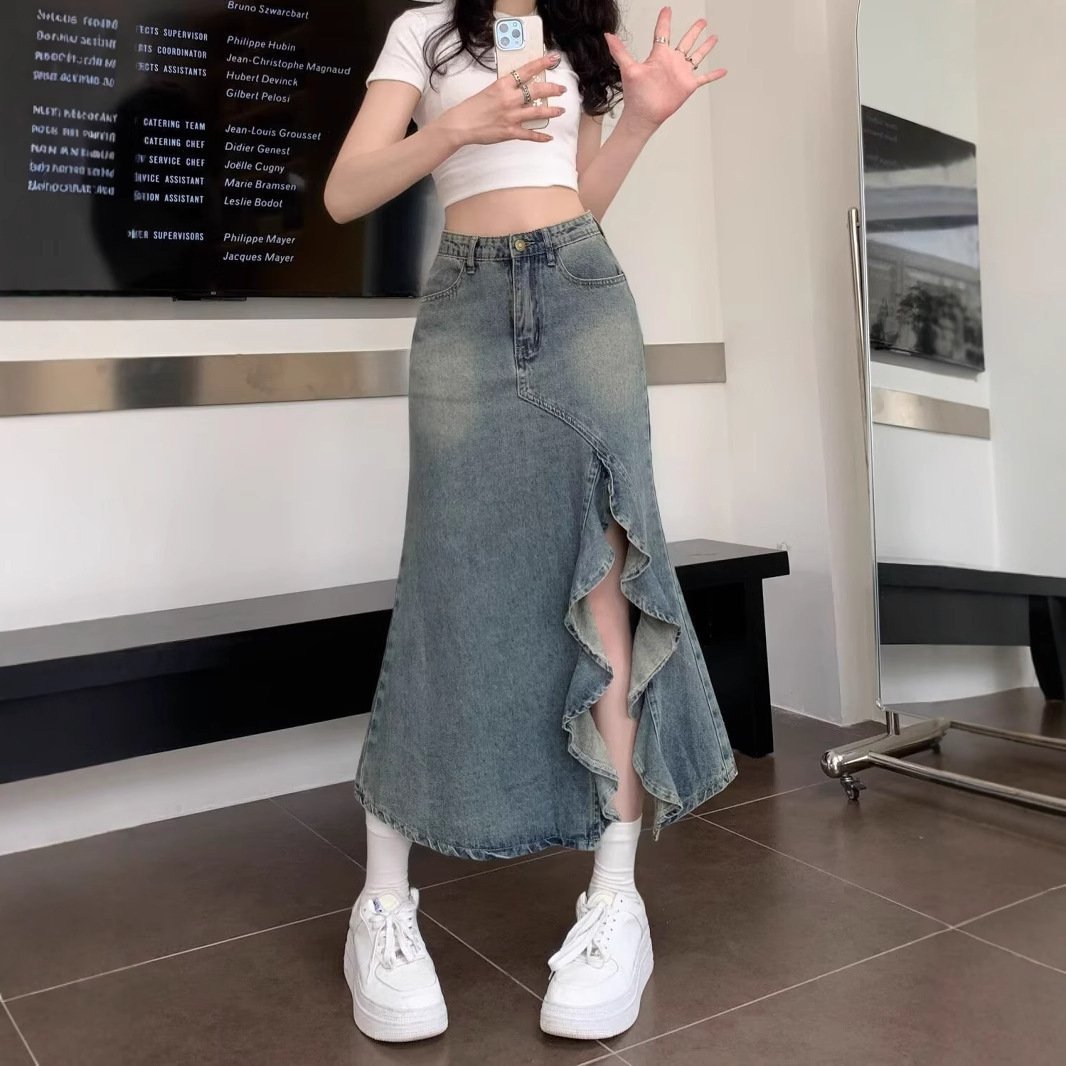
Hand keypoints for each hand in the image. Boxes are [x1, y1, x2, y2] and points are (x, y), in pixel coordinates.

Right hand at [431, 51, 566, 148]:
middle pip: (536, 91)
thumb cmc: (474, 107)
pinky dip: (540, 137)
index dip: (542, 63)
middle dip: (552, 89)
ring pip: (537, 112)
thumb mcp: (490, 90)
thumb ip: (506, 88)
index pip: (526, 71)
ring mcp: (511, 116)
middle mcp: (509, 99)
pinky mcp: (510, 132)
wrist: (462, 124)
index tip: (553, 59)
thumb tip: (520, 86)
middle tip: (561, 89)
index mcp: (503, 84)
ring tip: (561, 110)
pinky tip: (549, 137)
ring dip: (551, 111)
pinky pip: (529, 134)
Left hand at [605, 6, 725, 135]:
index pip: (663, 32)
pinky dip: (714, 75)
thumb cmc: (635, 94)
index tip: (667, 8)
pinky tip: (723, 70)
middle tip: (701, 21)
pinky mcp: (688, 85)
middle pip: (686, 41)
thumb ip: (619, 51)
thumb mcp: (628, 69)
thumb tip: (607, 35)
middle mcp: (672, 61)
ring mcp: (681, 73)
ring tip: (713, 37)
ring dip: (706, 47)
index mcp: (660, 55)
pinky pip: (704, 78)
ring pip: (697, 55)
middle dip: (694, 31)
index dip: (665, 20)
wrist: (644, 114)